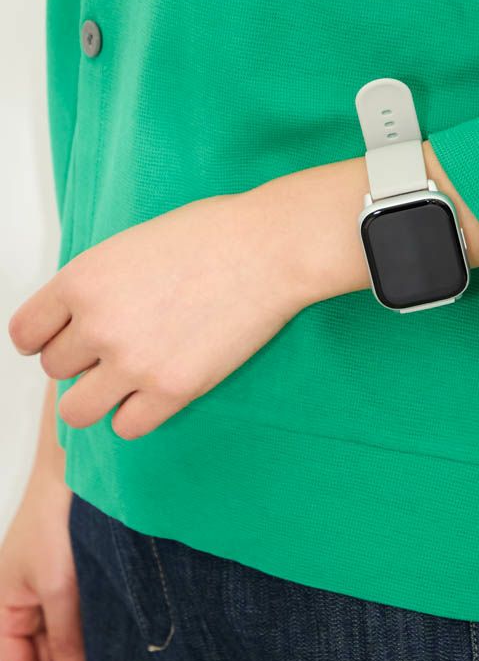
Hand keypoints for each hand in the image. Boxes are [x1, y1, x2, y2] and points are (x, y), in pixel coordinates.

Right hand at [0, 466, 88, 660]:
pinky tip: (111, 641)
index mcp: (4, 607)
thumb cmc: (52, 521)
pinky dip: (89, 632)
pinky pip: (75, 615)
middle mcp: (22, 601)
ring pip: (60, 638)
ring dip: (80, 658)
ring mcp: (47, 587)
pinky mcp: (71, 573)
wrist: (75, 472)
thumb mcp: (58, 587)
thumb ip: (65, 637)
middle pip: (39, 657)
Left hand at [8, 189, 321, 440]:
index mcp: (82, 279)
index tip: (64, 339)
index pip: (25, 333)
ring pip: (78, 410)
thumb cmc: (214, 234)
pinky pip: (127, 426)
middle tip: (121, 346)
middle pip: (56, 369)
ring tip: (131, 377)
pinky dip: (139, 413)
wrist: (271, 249)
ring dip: (100, 396)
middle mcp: (97, 324)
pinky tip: (161, 387)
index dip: (45, 338)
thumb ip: (99, 283)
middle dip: (84, 360)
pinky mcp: (171, 390)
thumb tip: (83, 317)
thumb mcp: (133, 244)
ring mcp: (132, 362)